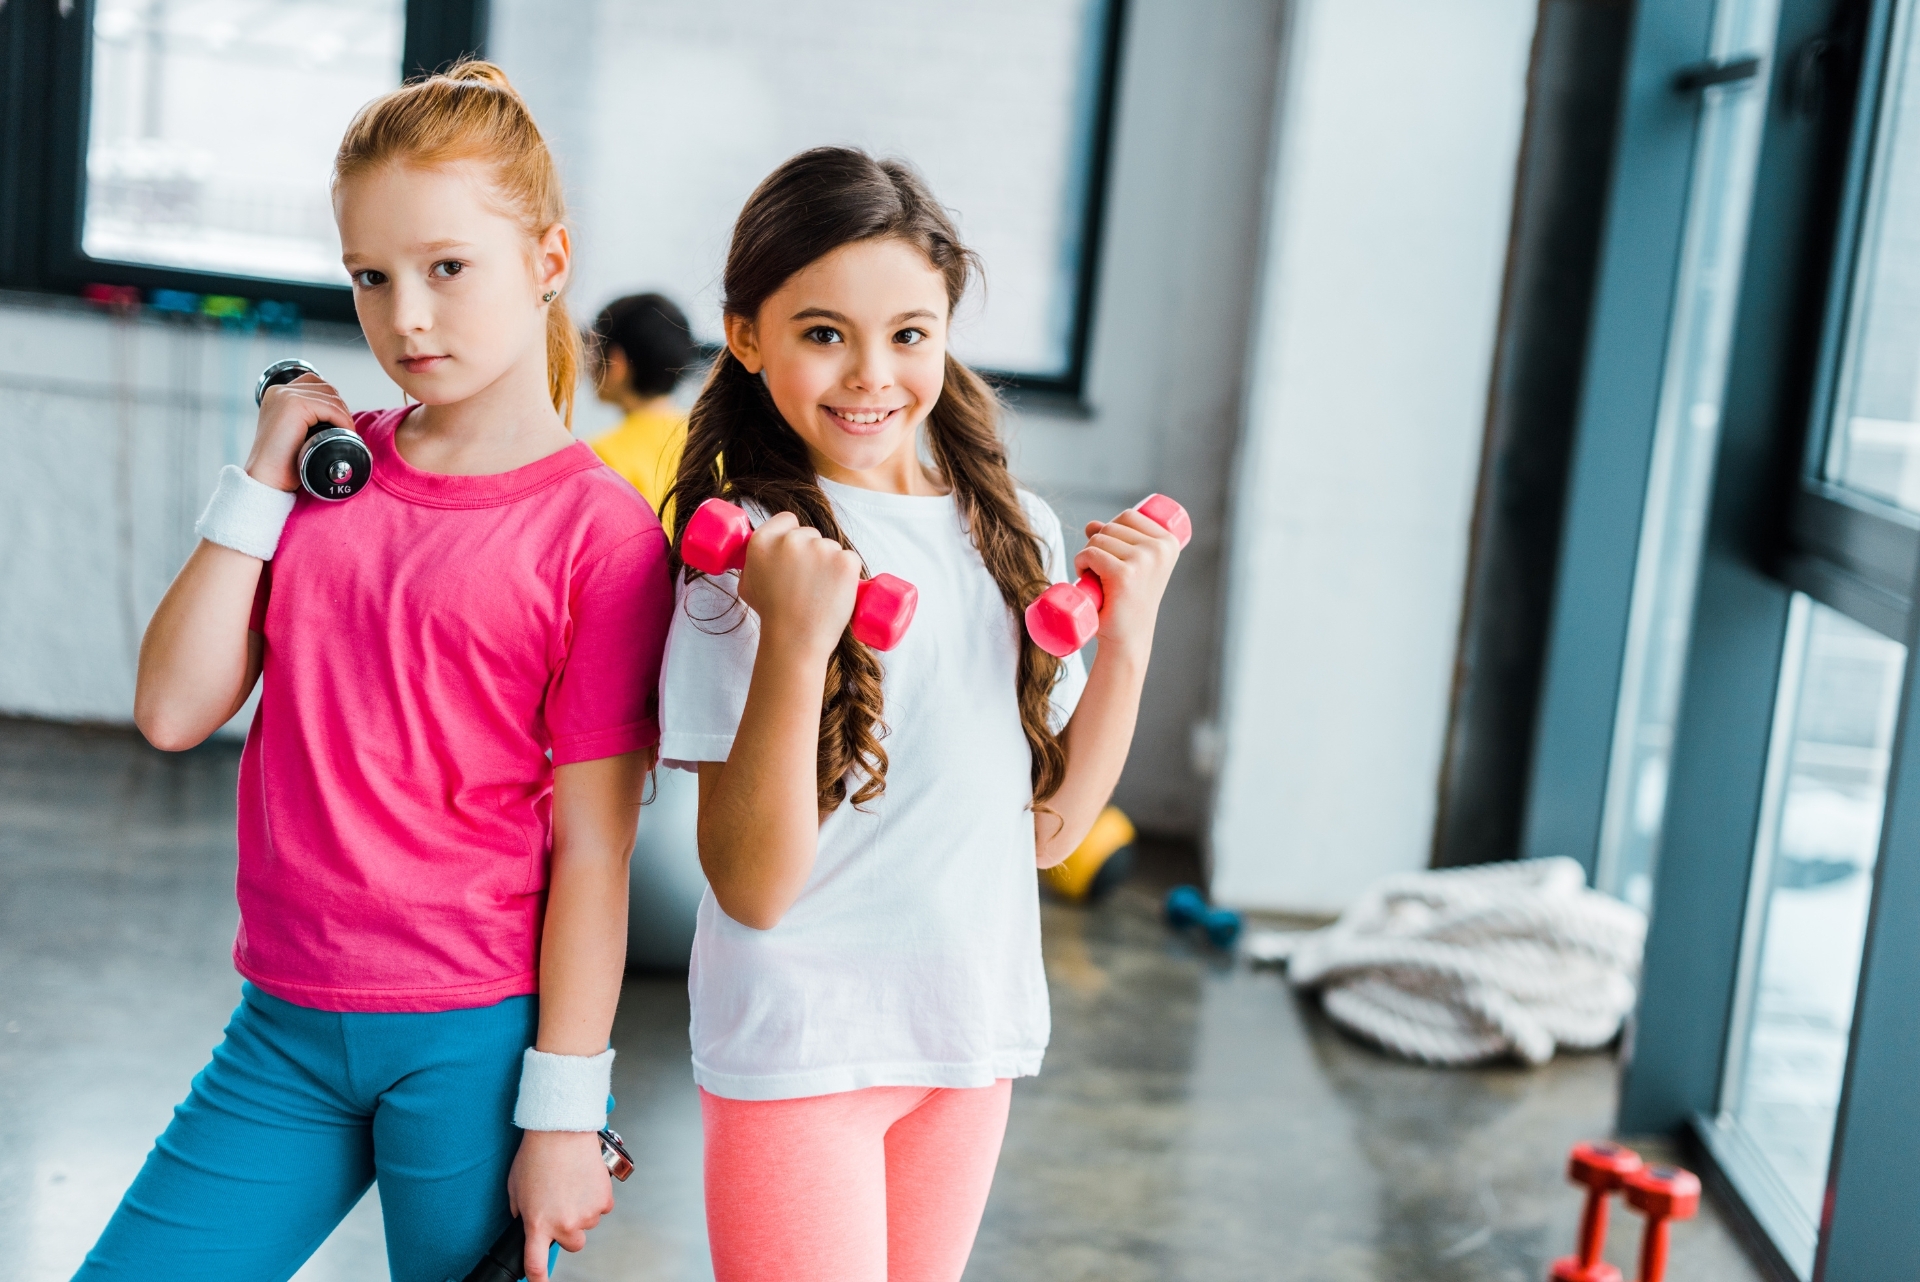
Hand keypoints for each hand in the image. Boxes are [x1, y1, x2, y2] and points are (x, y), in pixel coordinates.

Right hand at [245, 373, 349, 492]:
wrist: (267, 479)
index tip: (339, 424)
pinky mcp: (294, 404)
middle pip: (326, 388)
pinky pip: (331, 408)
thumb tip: (337, 418)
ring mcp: (285, 395)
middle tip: (346, 432)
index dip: (333, 403)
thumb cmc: (284, 463)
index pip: (316, 384)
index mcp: (278, 394)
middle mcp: (279, 390)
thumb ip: (307, 420)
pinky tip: (345, 435)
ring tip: (346, 436)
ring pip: (331, 397)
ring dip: (344, 416)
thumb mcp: (295, 433)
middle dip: (340, 408)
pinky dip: (344, 421)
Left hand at [508, 1130, 613, 1281]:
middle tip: (560, 1205)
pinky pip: (602, 1208)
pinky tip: (584, 1179)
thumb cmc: (536, 1155)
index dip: (539, 1280)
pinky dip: (595, 1197)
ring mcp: (587, 1214)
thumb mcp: (515, 1188)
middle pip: (572, 1245)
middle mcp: (564, 1224)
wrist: (562, 1130)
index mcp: (538, 1224)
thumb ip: (521, 1212)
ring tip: (571, 1183)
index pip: (536, 1265)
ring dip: (582, 1209)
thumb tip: (526, 1221)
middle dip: (568, 1229)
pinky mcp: (604, 1200)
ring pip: (588, 1223)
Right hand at [735, 511, 862, 663]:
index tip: (795, 553)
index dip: (791, 535)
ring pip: (831, 548)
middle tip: (807, 582)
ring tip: (819, 593)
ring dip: (829, 565)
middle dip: (812, 553)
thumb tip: (763, 551)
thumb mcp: (748, 584)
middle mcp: (791, 540)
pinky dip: (847, 575)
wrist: (795, 639)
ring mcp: (821, 548)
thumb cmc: (771, 616)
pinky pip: (849, 560)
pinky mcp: (845, 561)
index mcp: (763, 541)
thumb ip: (754, 561)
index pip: (787, 520)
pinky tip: (834, 593)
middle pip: (810, 534)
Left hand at [1077, 508, 1181, 658]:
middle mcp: (1160, 549)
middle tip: (1101, 572)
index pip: (1129, 515)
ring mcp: (1143, 561)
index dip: (1112, 529)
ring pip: (1097, 538)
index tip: (1114, 556)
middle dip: (1097, 544)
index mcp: (1169, 543)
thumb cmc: (1128, 602)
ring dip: (1087, 555)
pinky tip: (1084, 577)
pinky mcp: (1123, 574)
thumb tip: (1091, 524)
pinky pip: (1090, 553)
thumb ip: (1115, 541)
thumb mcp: (1130, 566)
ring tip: (1096, 578)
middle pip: (1111, 525)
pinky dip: (1080, 562)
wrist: (1127, 639)